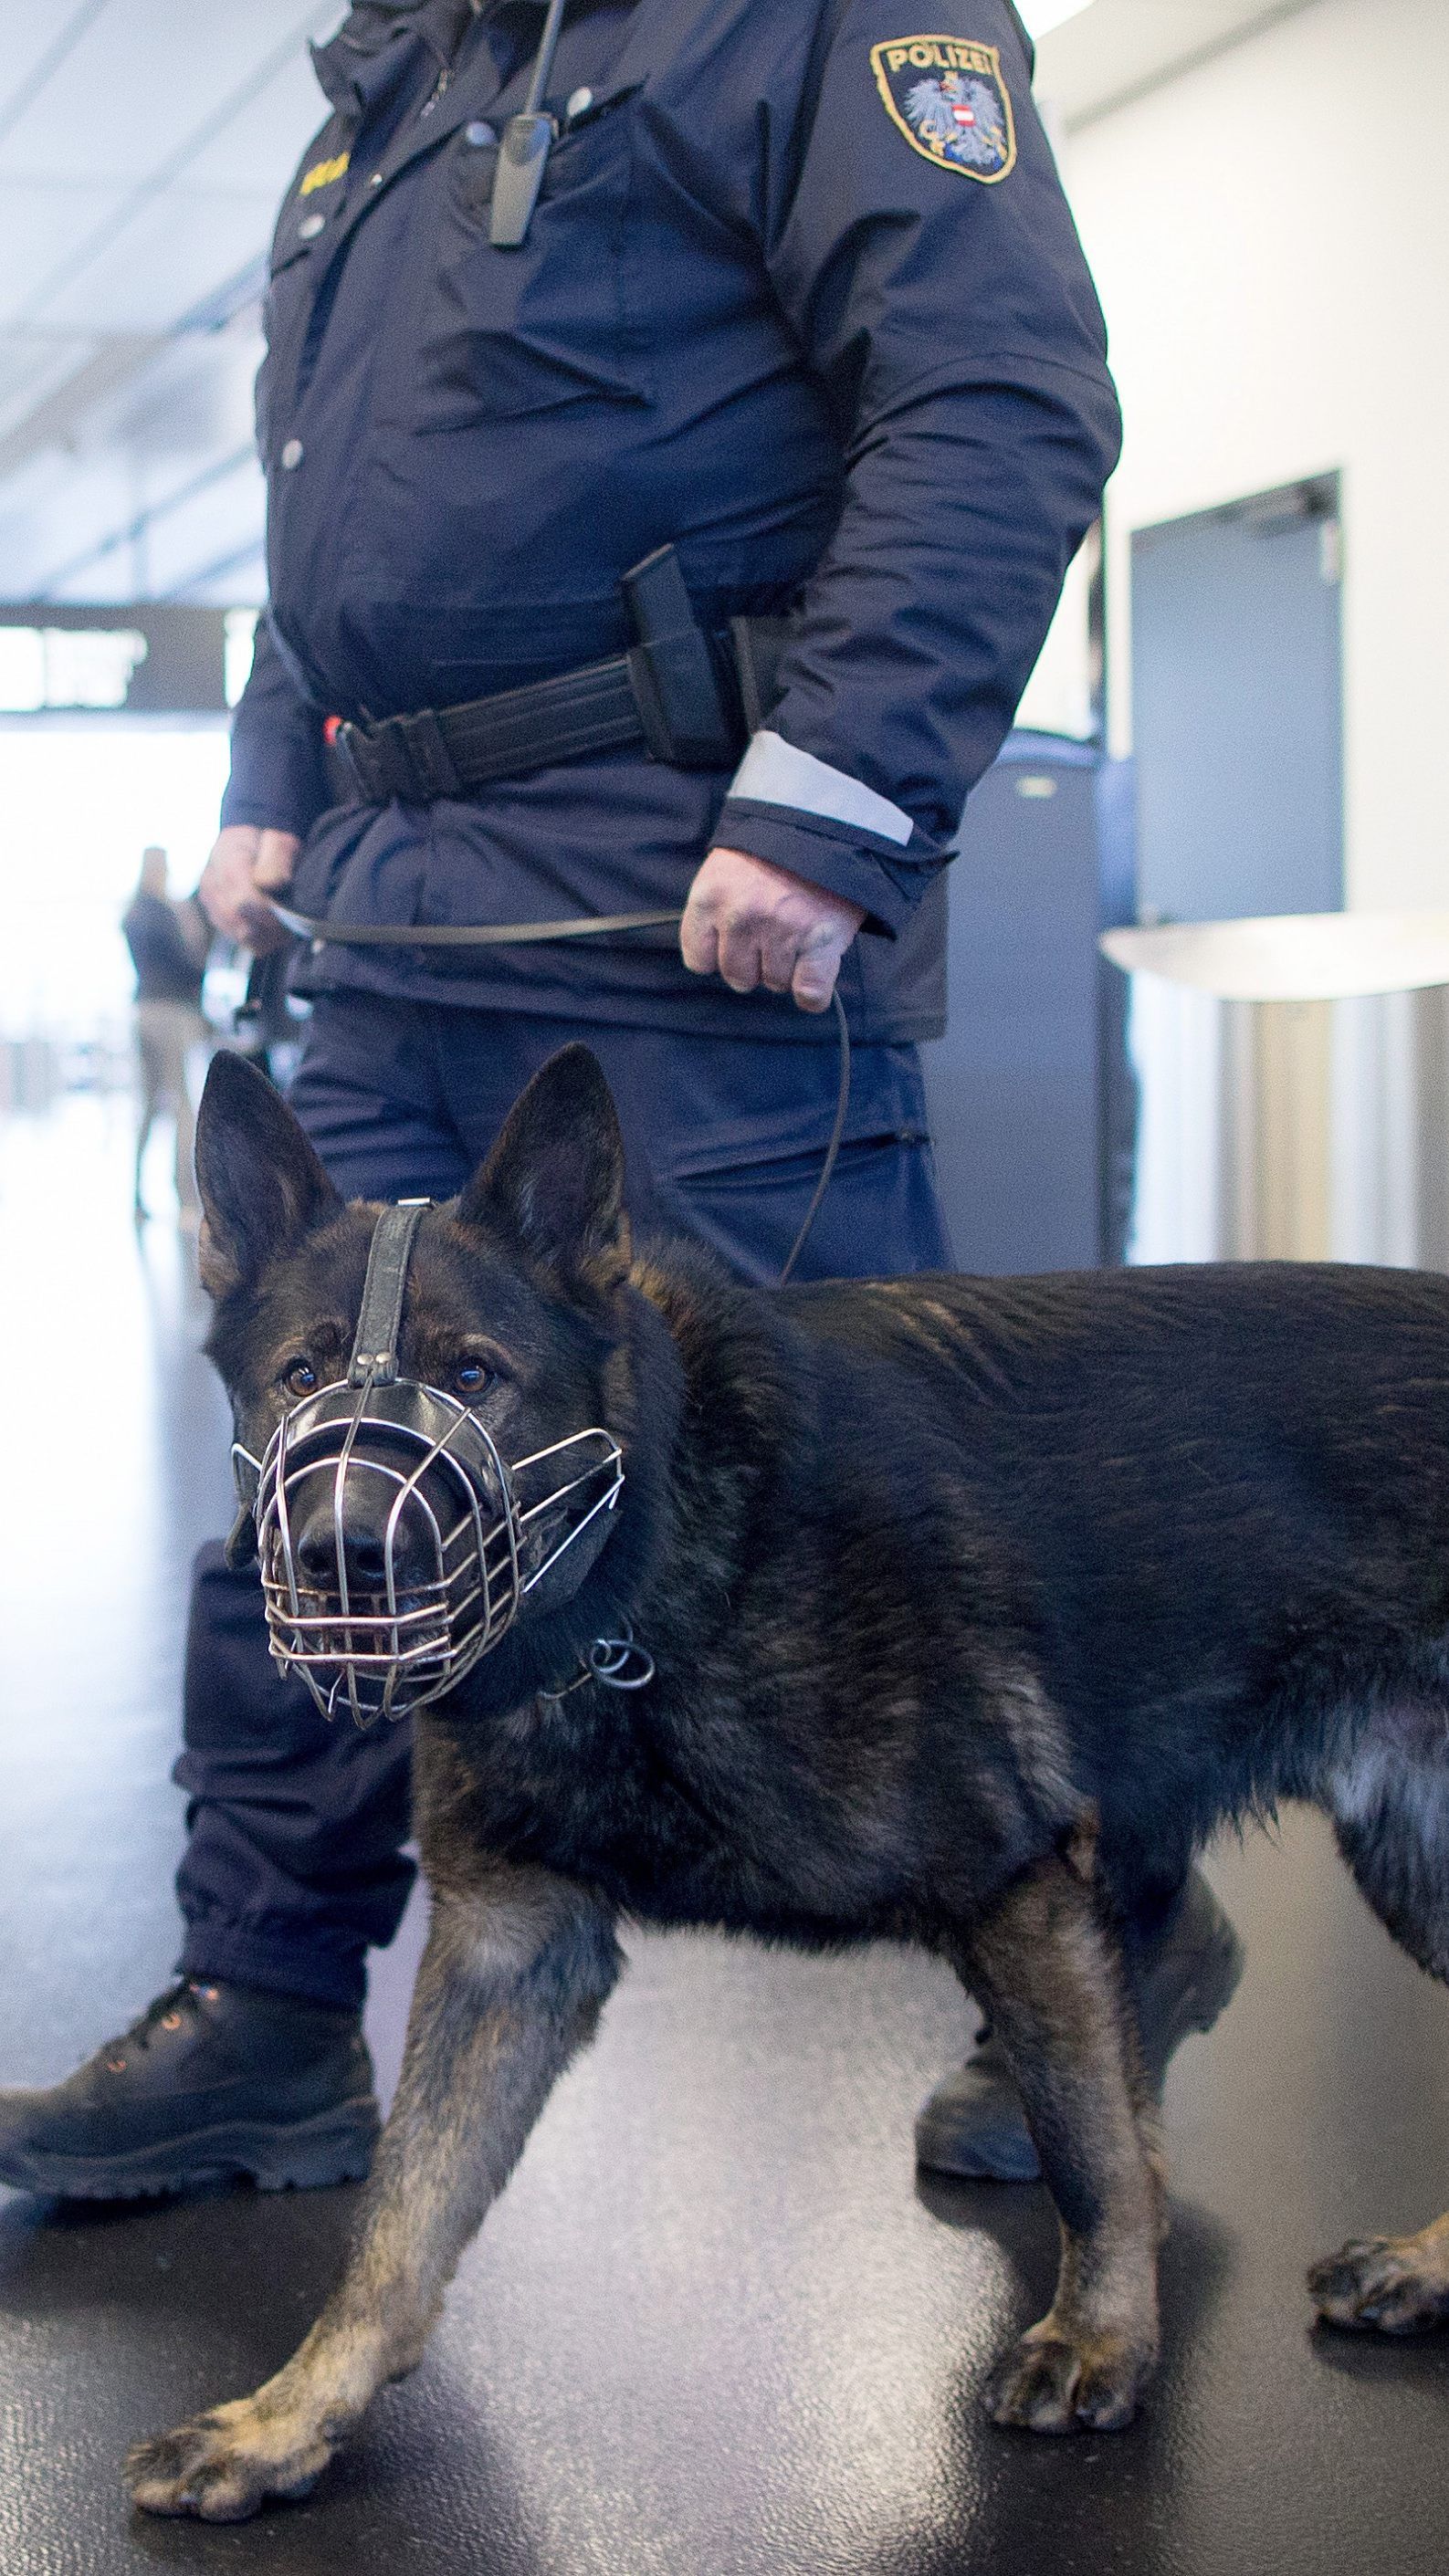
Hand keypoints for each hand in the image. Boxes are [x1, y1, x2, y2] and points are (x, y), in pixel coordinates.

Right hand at [199, 826, 302, 952]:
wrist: (248, 843)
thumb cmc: (268, 842)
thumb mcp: (279, 841)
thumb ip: (276, 859)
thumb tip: (267, 883)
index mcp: (227, 858)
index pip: (244, 900)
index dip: (269, 913)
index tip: (287, 912)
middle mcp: (212, 882)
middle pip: (240, 922)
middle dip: (270, 927)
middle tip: (290, 921)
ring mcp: (211, 902)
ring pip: (241, 935)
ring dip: (267, 936)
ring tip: (283, 924)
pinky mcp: (216, 916)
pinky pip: (239, 940)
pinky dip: (260, 939)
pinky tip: (272, 928)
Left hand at [680, 847, 865, 1012]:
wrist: (825, 824)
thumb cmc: (771, 850)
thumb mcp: (725, 868)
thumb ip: (714, 910)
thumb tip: (714, 957)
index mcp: (710, 898)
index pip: (699, 959)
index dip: (718, 954)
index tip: (733, 942)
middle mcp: (741, 917)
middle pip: (737, 976)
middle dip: (753, 963)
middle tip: (772, 934)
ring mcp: (782, 931)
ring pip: (774, 983)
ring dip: (785, 969)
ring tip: (797, 935)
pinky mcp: (819, 942)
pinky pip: (809, 991)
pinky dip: (812, 993)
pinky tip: (813, 978)